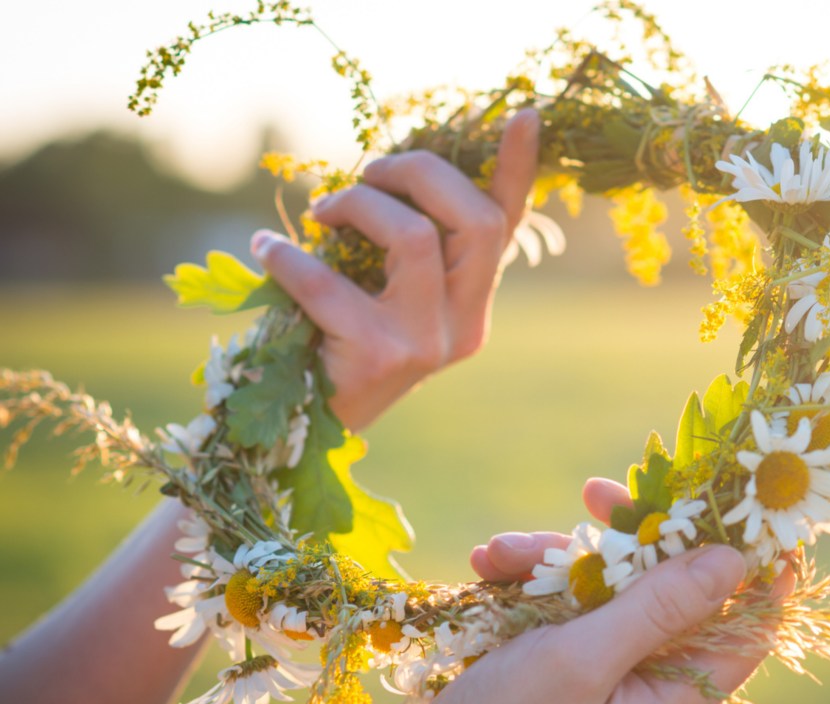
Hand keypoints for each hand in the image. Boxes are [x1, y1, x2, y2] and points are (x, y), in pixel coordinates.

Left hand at [250, 109, 540, 431]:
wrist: (298, 428)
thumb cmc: (335, 344)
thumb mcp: (384, 292)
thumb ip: (406, 246)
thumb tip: (392, 172)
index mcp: (471, 306)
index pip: (505, 229)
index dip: (517, 170)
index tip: (526, 114)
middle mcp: (464, 326)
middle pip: (474, 220)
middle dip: (417, 172)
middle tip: (366, 171)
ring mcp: (427, 345)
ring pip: (415, 236)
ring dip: (359, 204)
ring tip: (321, 212)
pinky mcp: (380, 359)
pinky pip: (332, 282)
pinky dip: (291, 257)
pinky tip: (268, 250)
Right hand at [436, 477, 788, 703]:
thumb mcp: (583, 660)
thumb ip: (660, 606)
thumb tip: (733, 560)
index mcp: (676, 702)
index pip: (748, 626)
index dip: (756, 567)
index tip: (746, 504)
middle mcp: (653, 689)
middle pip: (669, 593)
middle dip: (624, 544)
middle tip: (595, 494)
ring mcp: (609, 678)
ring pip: (611, 590)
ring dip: (556, 561)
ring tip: (500, 555)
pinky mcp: (568, 668)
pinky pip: (569, 607)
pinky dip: (533, 583)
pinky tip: (489, 567)